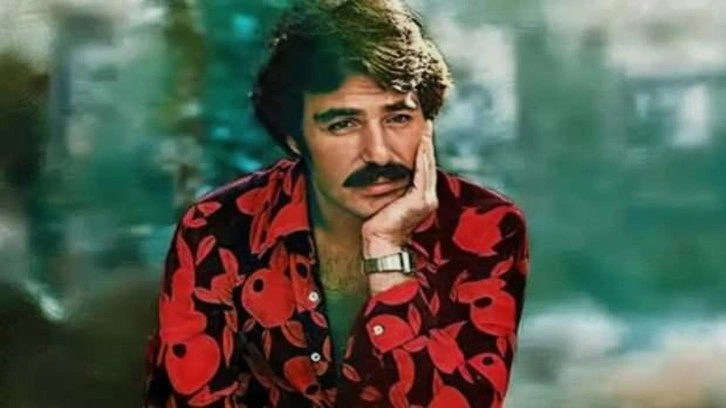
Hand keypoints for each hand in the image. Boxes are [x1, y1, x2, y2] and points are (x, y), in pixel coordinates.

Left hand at [362, 121, 437, 293]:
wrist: (379, 243)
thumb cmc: (377, 224)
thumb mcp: (386, 200)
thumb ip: (391, 186)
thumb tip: (382, 171)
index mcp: (420, 198)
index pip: (423, 168)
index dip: (422, 149)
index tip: (421, 130)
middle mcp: (427, 198)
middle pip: (428, 163)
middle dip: (427, 142)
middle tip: (426, 122)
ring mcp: (426, 199)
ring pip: (427, 165)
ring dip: (427, 145)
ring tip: (426, 127)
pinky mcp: (421, 200)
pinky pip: (422, 172)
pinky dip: (422, 156)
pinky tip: (421, 143)